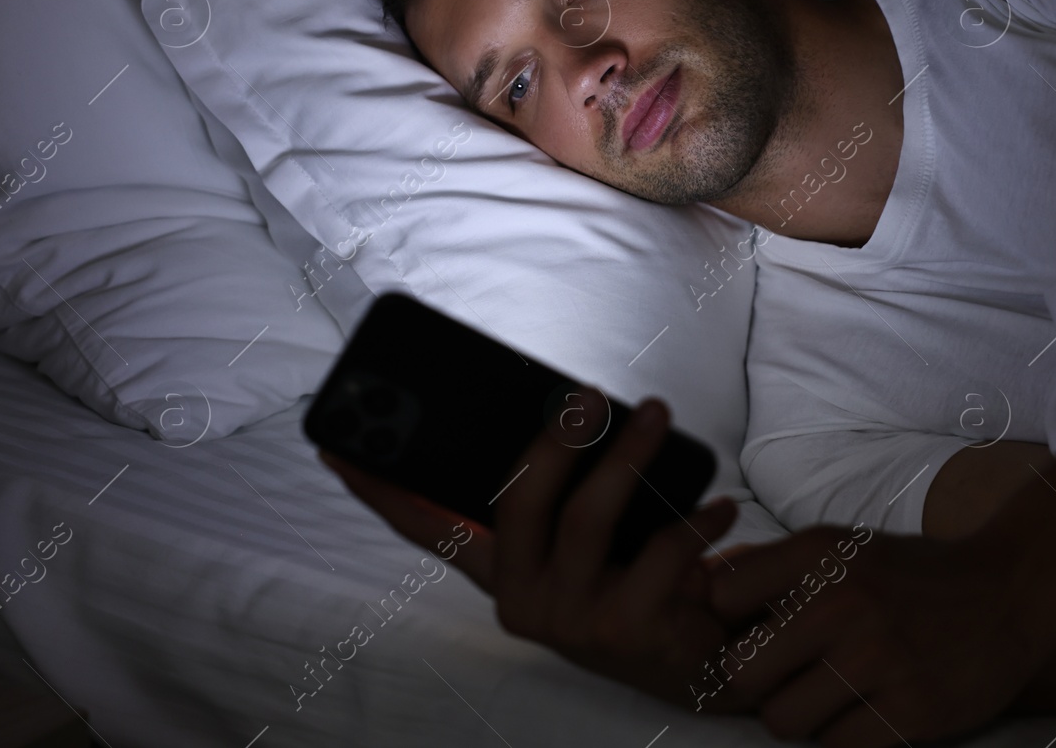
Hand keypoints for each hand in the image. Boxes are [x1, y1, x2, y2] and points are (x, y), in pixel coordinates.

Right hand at [322, 391, 753, 712]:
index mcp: (499, 573)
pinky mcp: (625, 631)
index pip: (427, 530)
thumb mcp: (586, 537)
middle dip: (552, 440)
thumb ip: (560, 491)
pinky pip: (659, 556)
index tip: (335, 443)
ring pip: (587, 518)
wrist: (702, 659)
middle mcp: (520, 601)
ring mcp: (569, 621)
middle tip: (587, 395)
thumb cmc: (635, 579)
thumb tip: (565, 410)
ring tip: (655, 413)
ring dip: (626, 459)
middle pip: (518, 504)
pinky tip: (720, 505)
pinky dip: (694, 523)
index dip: (379, 491)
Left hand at [706, 524, 1050, 745]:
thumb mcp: (844, 549)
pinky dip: (844, 738)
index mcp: (822, 552)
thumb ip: (773, 567)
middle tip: (788, 678)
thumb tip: (701, 583)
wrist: (1012, 591)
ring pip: (784, 721)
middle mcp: (843, 600)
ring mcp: (879, 658)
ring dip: (802, 717)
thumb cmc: (912, 576)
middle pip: (742, 673)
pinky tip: (868, 712)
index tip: (754, 633)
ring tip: (833, 695)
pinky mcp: (912, 710)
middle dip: (759, 684)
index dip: (731, 624)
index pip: (723, 598)